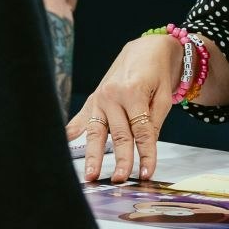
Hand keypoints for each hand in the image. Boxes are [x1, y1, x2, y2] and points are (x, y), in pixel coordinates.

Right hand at [65, 34, 182, 183]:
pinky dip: (72, 133)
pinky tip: (64, 145)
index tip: (146, 173)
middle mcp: (112, 95)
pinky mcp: (92, 100)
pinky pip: (81, 119)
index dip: (146, 154)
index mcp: (133, 92)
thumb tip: (145, 148)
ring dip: (93, 155)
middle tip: (119, 180)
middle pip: (117, 134)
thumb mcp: (163, 96)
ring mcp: (99, 97)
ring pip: (96, 131)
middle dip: (119, 159)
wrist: (145, 49)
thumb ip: (153, 122)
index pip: (141, 131)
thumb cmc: (157, 73)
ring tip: (91, 175)